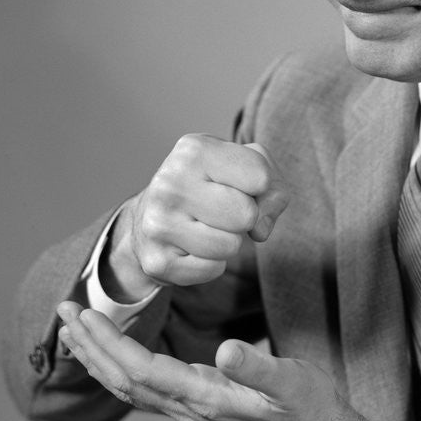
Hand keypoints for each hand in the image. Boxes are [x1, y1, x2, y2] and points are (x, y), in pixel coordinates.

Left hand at [56, 301, 378, 420]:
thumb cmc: (310, 409)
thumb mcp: (292, 381)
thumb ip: (259, 366)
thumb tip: (226, 351)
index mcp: (206, 398)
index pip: (142, 370)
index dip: (109, 343)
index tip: (85, 314)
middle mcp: (189, 408)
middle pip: (124, 380)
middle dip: (90, 346)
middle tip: (63, 311)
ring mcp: (190, 411)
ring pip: (130, 387)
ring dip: (99, 357)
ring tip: (75, 329)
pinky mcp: (197, 406)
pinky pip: (145, 389)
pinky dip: (119, 367)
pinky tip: (114, 353)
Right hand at [103, 136, 288, 300]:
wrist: (147, 220)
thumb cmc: (209, 187)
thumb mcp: (244, 168)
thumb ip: (273, 187)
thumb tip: (260, 230)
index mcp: (194, 150)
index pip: (260, 177)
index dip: (260, 186)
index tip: (237, 185)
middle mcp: (170, 183)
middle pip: (247, 214)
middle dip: (244, 217)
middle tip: (220, 209)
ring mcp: (159, 224)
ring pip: (231, 246)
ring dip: (228, 241)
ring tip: (204, 227)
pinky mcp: (158, 262)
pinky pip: (213, 269)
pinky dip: (211, 263)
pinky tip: (191, 246)